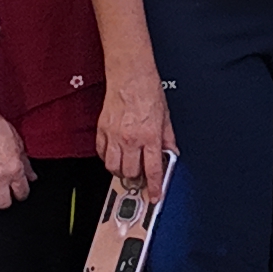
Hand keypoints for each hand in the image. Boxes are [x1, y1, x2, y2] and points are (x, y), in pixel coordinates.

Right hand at [99, 74, 173, 202]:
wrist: (130, 76)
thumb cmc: (148, 91)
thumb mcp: (166, 117)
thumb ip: (168, 138)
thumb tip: (171, 152)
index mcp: (150, 137)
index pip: (153, 171)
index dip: (154, 187)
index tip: (154, 196)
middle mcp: (131, 139)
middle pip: (130, 173)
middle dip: (136, 179)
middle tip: (140, 175)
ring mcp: (114, 135)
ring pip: (112, 167)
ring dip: (120, 171)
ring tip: (127, 166)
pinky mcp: (102, 130)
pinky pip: (100, 153)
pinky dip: (106, 157)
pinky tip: (114, 154)